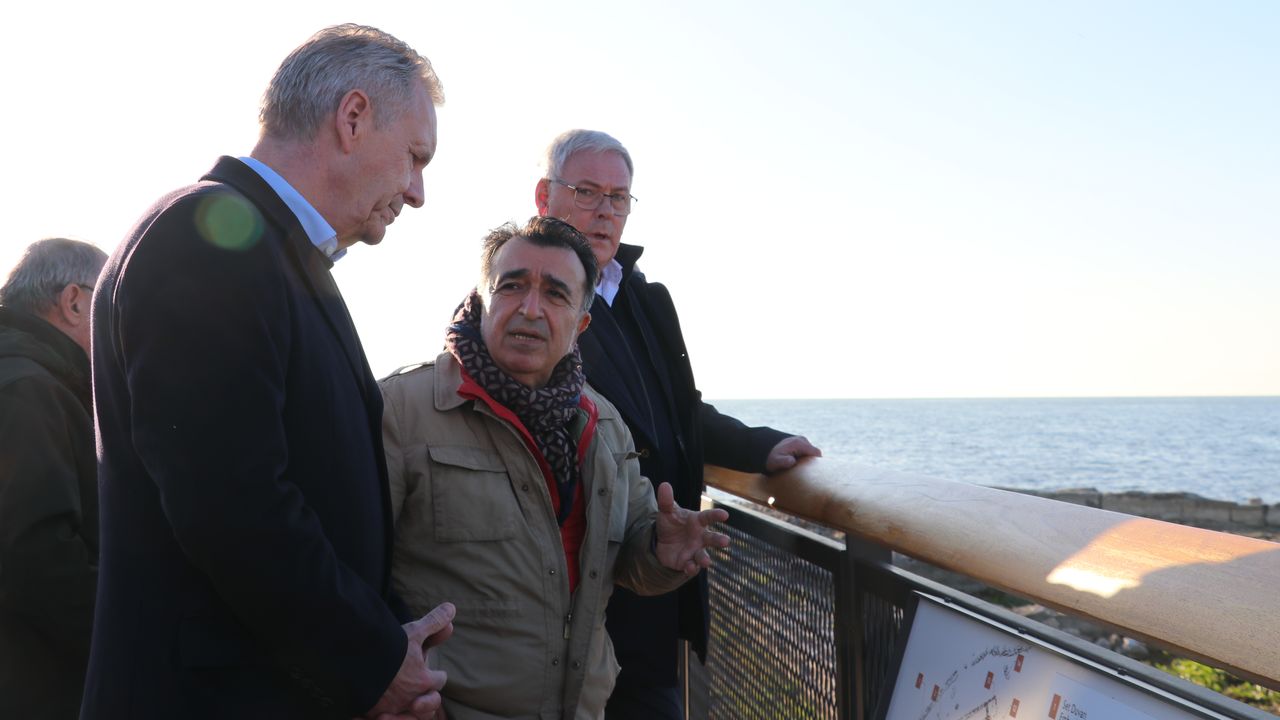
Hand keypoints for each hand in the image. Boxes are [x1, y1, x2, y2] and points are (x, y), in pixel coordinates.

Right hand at [365, 602, 455, 719]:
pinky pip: (386, 718)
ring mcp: (392, 708)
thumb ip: (434, 622)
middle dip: (426, 696)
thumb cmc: (388, 646)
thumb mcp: (414, 631)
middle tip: (419, 690)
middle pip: (428, 703)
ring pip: (411, 716)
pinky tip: (384, 707)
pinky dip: (389, 714)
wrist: (353, 659)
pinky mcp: (373, 712)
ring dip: (410, 709)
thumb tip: (452, 608)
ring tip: (406, 700)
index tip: (432, 672)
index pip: (439, 681)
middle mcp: (410, 698)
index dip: (435, 675)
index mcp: (424, 680)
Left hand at [654, 482, 729, 574]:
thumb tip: (664, 485)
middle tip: (725, 541)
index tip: (725, 515)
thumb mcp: (666, 512)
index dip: (716, 515)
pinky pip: (692, 567)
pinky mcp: (687, 563)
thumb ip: (666, 501)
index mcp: (697, 521)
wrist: (662, 542)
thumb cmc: (671, 523)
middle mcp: (700, 537)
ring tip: (706, 561)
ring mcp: (695, 551)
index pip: (709, 517)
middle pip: (712, 538)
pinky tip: (688, 567)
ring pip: (703, 556)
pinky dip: (691, 568)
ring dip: (705, 559)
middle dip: (719, 540)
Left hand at [764, 436, 821, 472]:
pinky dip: (803, 457)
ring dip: (806, 460)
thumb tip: (792, 461)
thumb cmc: (770, 458)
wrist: (761, 449)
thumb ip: (784, 462)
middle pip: (814, 453)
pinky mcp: (797, 442)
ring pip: (809, 452)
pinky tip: (797, 464)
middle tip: (804, 471)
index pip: (816, 453)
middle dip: (811, 462)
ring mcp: (800, 440)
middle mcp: (802, 439)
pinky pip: (805, 451)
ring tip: (799, 468)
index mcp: (799, 443)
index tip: (813, 472)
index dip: (817, 463)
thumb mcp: (776, 462)